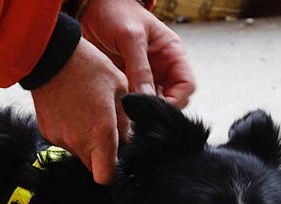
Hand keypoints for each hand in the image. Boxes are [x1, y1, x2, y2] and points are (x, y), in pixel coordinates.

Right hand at [30, 37, 128, 184]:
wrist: (50, 56)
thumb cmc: (87, 67)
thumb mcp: (120, 87)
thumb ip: (126, 119)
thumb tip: (127, 135)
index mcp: (101, 132)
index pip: (105, 176)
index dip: (112, 172)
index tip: (116, 159)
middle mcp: (78, 141)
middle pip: (92, 165)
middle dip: (102, 154)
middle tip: (106, 130)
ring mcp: (60, 138)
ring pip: (78, 152)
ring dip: (86, 141)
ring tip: (88, 113)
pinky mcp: (47, 131)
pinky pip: (64, 140)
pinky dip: (71, 131)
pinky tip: (73, 110)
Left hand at [79, 0, 195, 106]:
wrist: (93, 8)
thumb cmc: (116, 12)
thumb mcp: (130, 37)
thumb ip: (139, 67)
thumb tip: (147, 97)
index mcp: (172, 53)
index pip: (186, 85)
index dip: (176, 100)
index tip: (156, 110)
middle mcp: (162, 66)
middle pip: (172, 97)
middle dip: (159, 108)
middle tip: (139, 115)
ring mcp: (146, 74)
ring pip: (153, 101)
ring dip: (143, 110)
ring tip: (128, 113)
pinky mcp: (128, 79)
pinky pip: (134, 99)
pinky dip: (129, 107)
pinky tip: (118, 108)